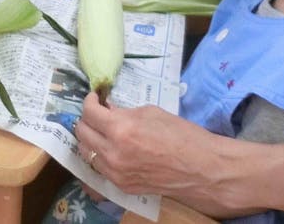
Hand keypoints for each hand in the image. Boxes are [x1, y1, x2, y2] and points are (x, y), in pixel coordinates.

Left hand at [74, 92, 220, 197]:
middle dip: (86, 119)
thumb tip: (107, 110)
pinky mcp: (121, 185)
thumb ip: (124, 112)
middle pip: (82, 133)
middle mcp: (112, 152)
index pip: (89, 113)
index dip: (90, 101)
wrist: (201, 168)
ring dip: (90, 139)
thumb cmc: (181, 135)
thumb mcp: (150, 113)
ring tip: (101, 131)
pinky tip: (110, 149)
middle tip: (97, 114)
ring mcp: (115, 172)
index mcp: (121, 129)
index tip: (95, 98)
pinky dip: (100, 156)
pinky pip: (99, 168)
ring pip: (86, 152)